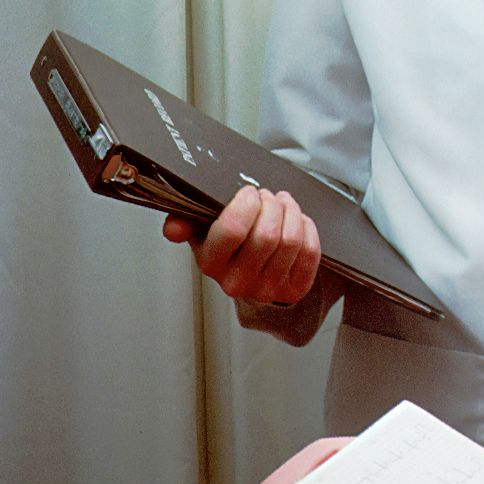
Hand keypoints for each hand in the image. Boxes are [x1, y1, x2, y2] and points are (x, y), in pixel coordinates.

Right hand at [163, 186, 321, 304]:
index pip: (231, 230)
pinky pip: (309, 252)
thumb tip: (174, 228)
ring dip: (291, 212)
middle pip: (267, 235)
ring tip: (283, 204)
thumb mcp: (201, 231)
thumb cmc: (229, 247)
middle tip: (268, 196)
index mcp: (211, 264)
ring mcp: (267, 289)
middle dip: (272, 205)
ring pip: (291, 241)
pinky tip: (298, 221)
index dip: (246, 203)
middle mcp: (237, 282)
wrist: (251, 276)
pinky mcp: (293, 291)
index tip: (249, 192)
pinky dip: (308, 229)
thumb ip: (185, 223)